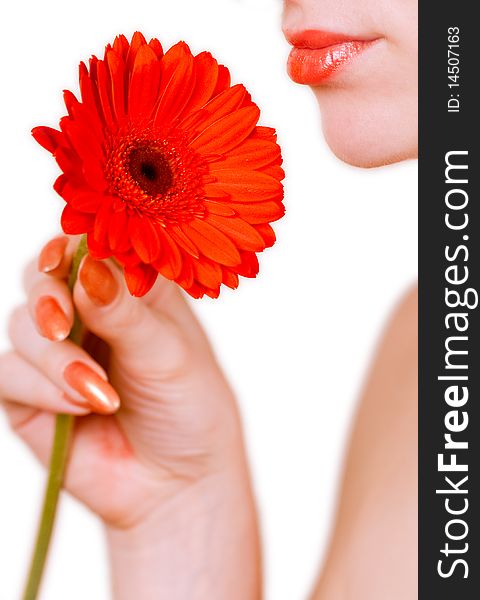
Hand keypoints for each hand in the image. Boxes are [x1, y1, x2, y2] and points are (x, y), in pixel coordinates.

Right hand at [1, 235, 260, 598]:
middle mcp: (90, 312)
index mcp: (130, 289)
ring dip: (55, 358)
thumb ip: (125, 312)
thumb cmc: (189, 407)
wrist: (177, 481)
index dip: (68, 247)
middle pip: (40, 277)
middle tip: (63, 324)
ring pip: (20, 325)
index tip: (64, 261)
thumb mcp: (168, 354)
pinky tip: (82, 407)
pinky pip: (8, 371)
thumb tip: (87, 266)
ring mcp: (58, 350)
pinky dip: (41, 387)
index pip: (88, 248)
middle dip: (46, 298)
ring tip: (100, 393)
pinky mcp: (31, 391)